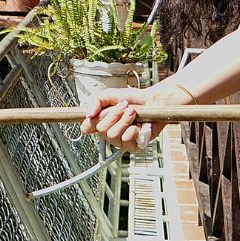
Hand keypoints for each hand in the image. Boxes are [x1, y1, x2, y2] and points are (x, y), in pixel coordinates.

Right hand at [80, 82, 194, 150]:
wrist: (153, 102)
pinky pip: (126, 140)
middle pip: (101, 129)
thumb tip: (87, 114)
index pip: (86, 128)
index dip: (89, 123)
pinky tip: (138, 124)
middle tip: (124, 106)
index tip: (96, 114)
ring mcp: (120, 141)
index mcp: (101, 121)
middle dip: (114, 114)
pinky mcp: (132, 146)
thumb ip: (96, 101)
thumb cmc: (133, 99)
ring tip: (133, 113)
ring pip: (113, 135)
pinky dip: (133, 129)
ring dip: (125, 120)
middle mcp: (109, 132)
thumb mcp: (110, 94)